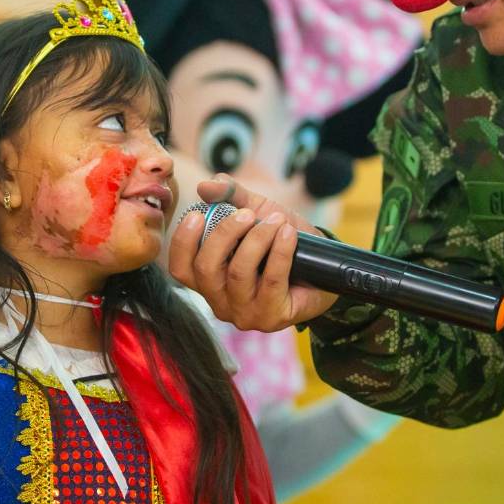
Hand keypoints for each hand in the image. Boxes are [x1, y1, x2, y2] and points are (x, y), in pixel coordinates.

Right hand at [168, 174, 338, 331]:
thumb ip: (230, 195)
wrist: (324, 266)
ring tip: (277, 221)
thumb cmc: (280, 240)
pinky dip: (279, 252)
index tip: (198, 214)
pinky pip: (271, 281)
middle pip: (206, 268)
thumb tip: (206, 186)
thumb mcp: (255, 210)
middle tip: (247, 213)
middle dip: (225, 234)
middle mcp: (220, 301)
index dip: (183, 241)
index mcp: (208, 279)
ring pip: (238, 273)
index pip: (180, 268)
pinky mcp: (272, 317)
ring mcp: (245, 314)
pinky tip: (289, 234)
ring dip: (257, 240)